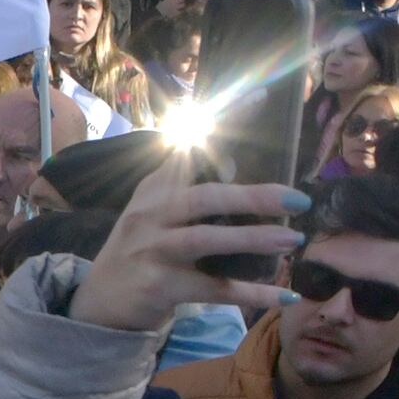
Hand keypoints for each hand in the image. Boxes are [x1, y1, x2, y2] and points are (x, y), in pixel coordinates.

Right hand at [66, 144, 305, 332]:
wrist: (101, 303)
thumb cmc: (142, 250)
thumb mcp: (157, 212)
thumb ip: (191, 189)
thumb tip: (235, 167)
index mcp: (155, 188)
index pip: (191, 146)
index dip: (226, 121)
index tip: (262, 94)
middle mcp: (149, 214)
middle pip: (205, 198)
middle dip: (254, 197)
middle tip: (298, 200)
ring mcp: (151, 250)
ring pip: (207, 240)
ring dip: (254, 240)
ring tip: (294, 240)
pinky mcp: (158, 286)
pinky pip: (213, 288)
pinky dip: (251, 293)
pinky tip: (285, 296)